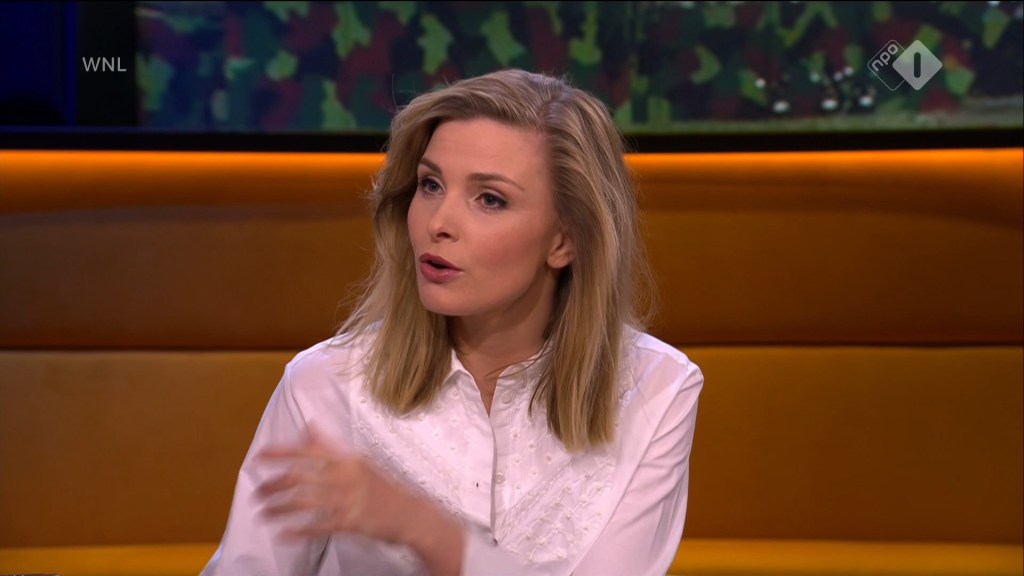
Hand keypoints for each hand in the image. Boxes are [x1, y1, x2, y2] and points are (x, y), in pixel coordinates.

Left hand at [255, 426, 413, 542]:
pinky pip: (317, 526)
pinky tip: (283, 534)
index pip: (307, 450)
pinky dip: (297, 531)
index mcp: (346, 458)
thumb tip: (309, 425)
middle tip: (256, 492)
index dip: (281, 452)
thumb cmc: (381, 487)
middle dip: (273, 485)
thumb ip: (331, 446)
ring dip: (278, 508)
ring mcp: (347, 499)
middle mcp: (345, 476)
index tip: (259, 455)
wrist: (410, 513)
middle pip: (300, 477)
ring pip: (303, 502)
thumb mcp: (358, 461)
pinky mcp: (350, 522)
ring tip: (263, 512)